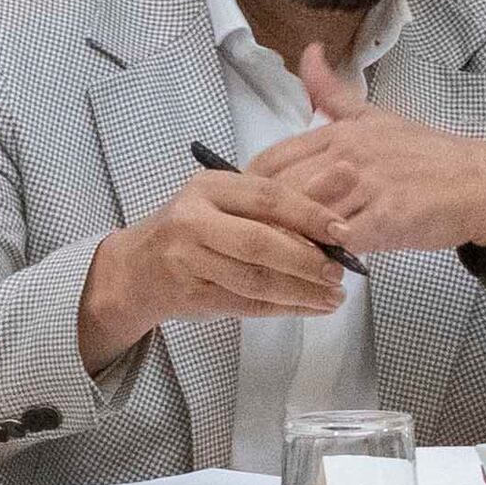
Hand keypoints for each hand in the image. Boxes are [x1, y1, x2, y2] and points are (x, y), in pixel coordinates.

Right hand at [77, 158, 358, 369]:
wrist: (136, 269)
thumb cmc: (195, 229)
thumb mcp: (230, 200)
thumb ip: (284, 195)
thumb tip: (349, 176)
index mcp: (208, 187)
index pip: (266, 197)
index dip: (309, 213)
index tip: (344, 231)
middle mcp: (191, 221)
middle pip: (258, 242)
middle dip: (306, 260)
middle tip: (340, 273)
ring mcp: (186, 261)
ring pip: (253, 280)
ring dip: (300, 291)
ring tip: (334, 297)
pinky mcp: (189, 295)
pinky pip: (244, 304)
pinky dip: (282, 308)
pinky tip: (308, 307)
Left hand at [255, 53, 485, 260]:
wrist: (481, 182)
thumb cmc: (425, 154)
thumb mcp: (375, 115)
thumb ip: (332, 93)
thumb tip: (308, 53)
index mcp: (339, 132)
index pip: (271, 161)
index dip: (250, 190)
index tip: (246, 210)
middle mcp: (349, 154)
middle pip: (281, 192)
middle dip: (266, 221)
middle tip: (259, 242)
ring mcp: (368, 185)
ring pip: (306, 216)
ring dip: (293, 240)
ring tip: (285, 258)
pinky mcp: (389, 216)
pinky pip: (342, 240)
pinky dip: (327, 254)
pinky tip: (323, 263)